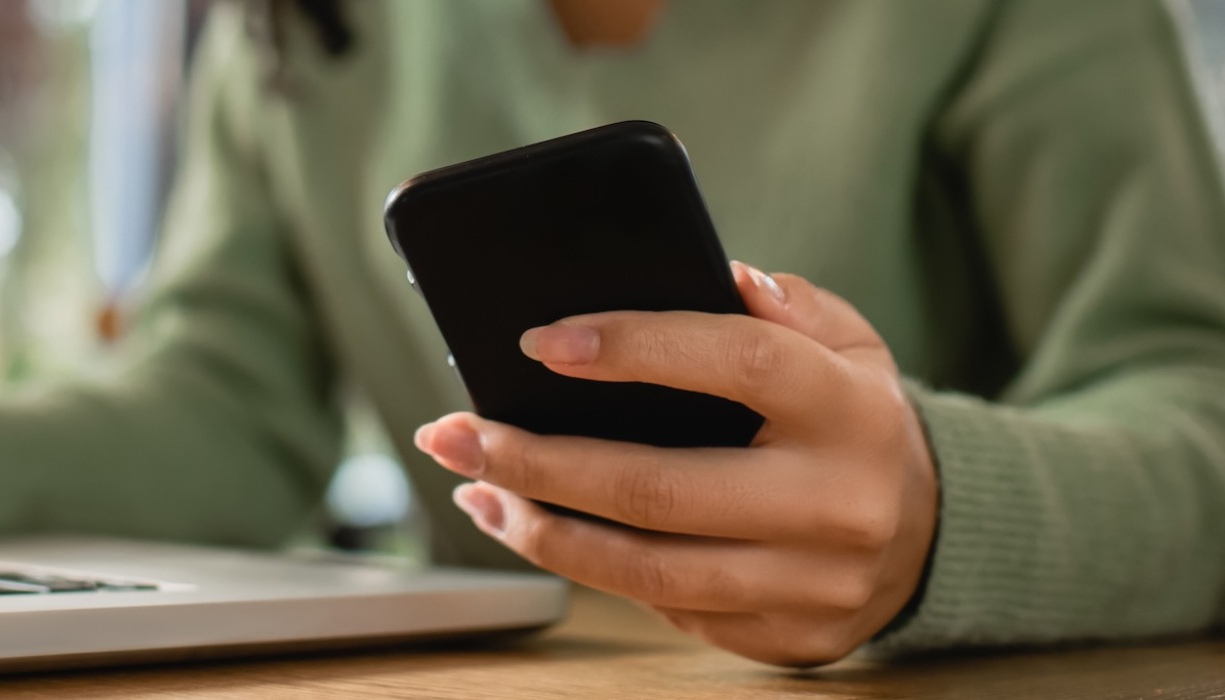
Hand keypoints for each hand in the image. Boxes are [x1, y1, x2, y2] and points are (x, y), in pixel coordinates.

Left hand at [414, 263, 937, 666]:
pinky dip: (586, 571)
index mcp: (853, 411)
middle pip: (661, 490)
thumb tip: (717, 275)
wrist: (933, 533)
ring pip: (648, 570)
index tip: (540, 341)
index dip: (633, 349)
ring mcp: (812, 585)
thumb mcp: (849, 343)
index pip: (736, 363)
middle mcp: (839, 505)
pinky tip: (529, 528)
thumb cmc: (854, 419)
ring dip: (540, 530)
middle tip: (454, 433)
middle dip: (538, 461)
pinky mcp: (787, 639)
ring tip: (474, 487)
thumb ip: (785, 305)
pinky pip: (666, 611)